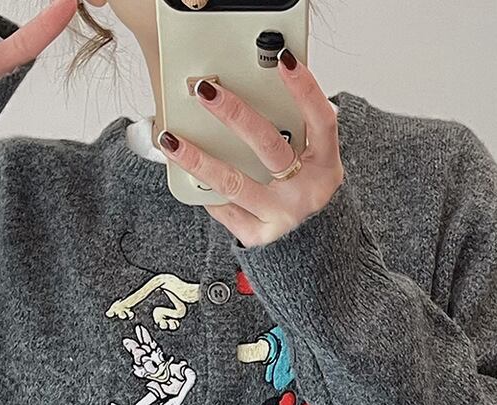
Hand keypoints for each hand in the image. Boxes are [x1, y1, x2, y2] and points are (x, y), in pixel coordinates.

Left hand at [158, 53, 342, 246]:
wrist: (316, 252)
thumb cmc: (308, 195)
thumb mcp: (315, 161)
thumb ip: (298, 130)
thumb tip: (264, 87)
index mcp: (325, 166)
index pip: (320, 121)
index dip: (305, 90)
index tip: (283, 61)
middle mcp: (305, 191)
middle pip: (269, 146)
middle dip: (235, 114)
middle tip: (207, 91)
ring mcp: (282, 216)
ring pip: (234, 182)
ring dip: (199, 158)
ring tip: (172, 139)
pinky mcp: (260, 236)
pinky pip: (226, 208)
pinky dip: (206, 190)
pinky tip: (187, 173)